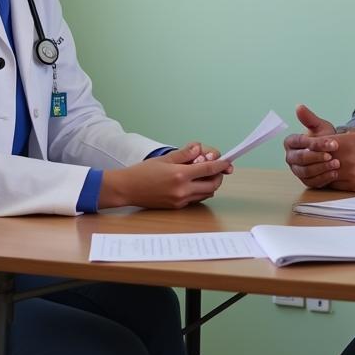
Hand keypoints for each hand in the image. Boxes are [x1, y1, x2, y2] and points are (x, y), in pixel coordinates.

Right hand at [99, 143, 232, 208]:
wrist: (127, 189)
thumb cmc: (143, 172)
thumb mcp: (165, 159)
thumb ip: (184, 154)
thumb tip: (199, 148)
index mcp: (180, 175)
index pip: (209, 169)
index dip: (221, 165)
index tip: (227, 162)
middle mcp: (182, 190)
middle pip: (212, 185)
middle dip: (218, 176)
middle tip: (217, 169)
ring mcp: (180, 200)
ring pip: (206, 194)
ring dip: (210, 184)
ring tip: (204, 175)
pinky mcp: (177, 207)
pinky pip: (196, 199)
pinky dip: (200, 192)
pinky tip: (193, 184)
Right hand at [284, 104, 340, 187]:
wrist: (333, 152)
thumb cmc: (324, 137)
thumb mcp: (319, 127)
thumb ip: (309, 118)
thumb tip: (299, 106)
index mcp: (290, 142)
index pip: (300, 142)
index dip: (315, 143)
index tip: (332, 142)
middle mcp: (291, 158)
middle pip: (301, 158)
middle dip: (318, 157)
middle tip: (332, 155)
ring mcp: (297, 170)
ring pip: (306, 171)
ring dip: (322, 168)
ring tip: (336, 164)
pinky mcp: (306, 181)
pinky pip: (312, 181)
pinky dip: (324, 178)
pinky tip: (335, 173)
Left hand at [302, 130, 354, 191]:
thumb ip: (339, 133)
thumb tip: (322, 132)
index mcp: (346, 142)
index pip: (320, 144)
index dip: (313, 147)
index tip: (308, 148)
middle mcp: (346, 157)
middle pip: (321, 160)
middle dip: (314, 160)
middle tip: (307, 160)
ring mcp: (350, 172)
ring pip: (326, 173)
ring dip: (321, 172)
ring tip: (316, 169)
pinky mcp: (353, 184)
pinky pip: (334, 184)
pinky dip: (329, 180)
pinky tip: (328, 177)